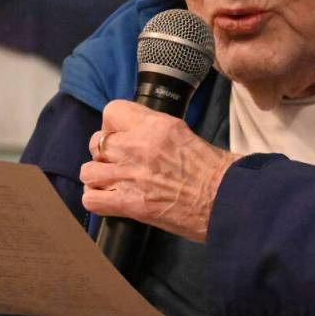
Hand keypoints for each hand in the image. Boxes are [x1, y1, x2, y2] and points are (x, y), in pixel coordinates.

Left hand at [80, 100, 238, 242]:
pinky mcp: (129, 204)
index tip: (120, 135)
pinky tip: (110, 200)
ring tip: (113, 183)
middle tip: (120, 163)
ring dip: (99, 178)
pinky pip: (91, 200)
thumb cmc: (215, 171)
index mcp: (156, 125)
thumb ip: (157, 132)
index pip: (112, 111)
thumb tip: (140, 136)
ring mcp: (130, 176)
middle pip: (96, 142)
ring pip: (88, 171)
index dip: (112, 125)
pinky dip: (97, 201)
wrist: (226, 200)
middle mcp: (137, 147)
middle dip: (104, 153)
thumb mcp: (184, 135)